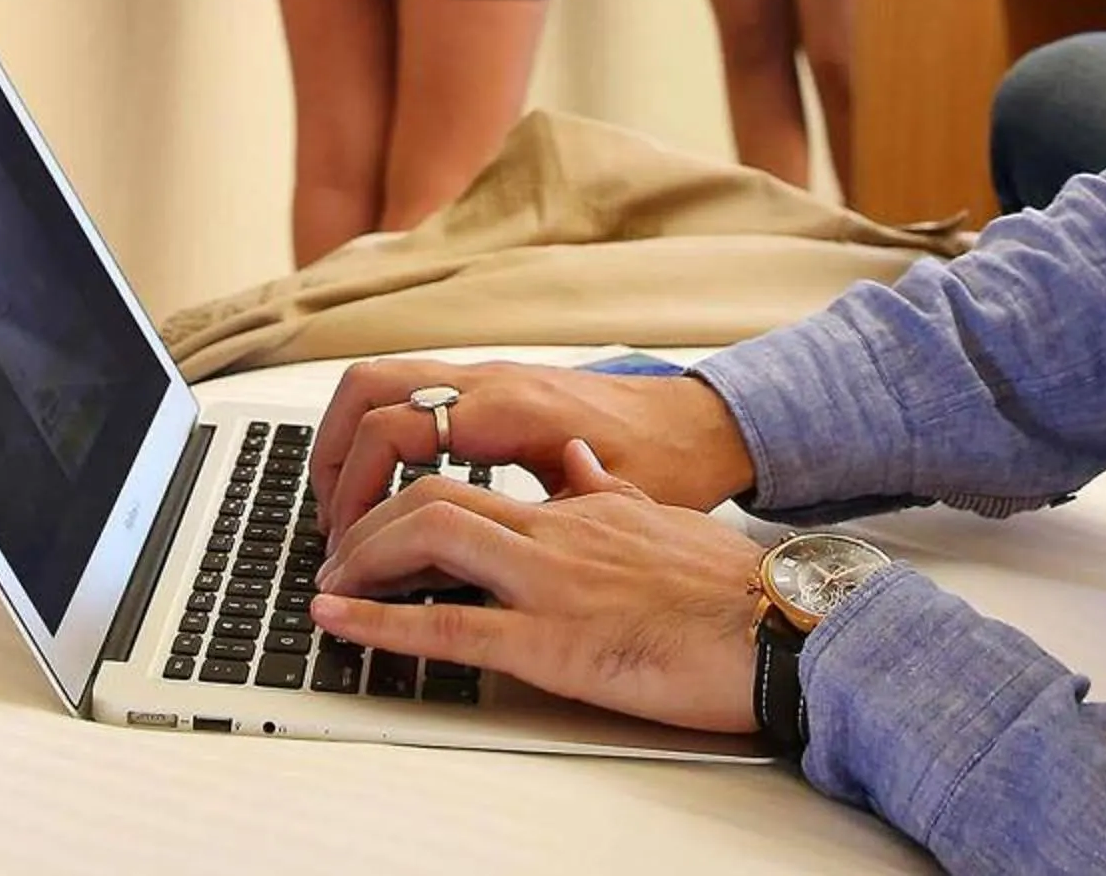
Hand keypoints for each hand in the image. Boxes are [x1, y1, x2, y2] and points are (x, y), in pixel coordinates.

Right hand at [310, 357, 757, 539]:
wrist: (705, 422)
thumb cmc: (668, 461)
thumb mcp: (609, 502)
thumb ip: (542, 520)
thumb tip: (477, 557)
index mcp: (510, 409)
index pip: (392, 429)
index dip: (353, 487)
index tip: (347, 542)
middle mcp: (491, 380)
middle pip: (367, 388)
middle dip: (329, 454)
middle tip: (328, 524)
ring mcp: (489, 378)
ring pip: (383, 384)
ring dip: (349, 442)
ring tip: (346, 511)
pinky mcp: (493, 388)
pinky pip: (412, 395)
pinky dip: (382, 435)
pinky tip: (390, 490)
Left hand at [311, 440, 763, 734]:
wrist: (780, 625)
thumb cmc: (731, 587)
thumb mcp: (661, 518)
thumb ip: (603, 490)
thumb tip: (570, 465)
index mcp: (579, 504)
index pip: (474, 478)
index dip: (411, 496)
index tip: (380, 521)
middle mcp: (555, 529)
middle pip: (431, 493)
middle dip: (367, 520)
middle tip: (335, 553)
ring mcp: (549, 580)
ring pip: (428, 536)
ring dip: (361, 558)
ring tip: (325, 585)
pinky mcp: (552, 641)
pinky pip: (448, 625)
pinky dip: (380, 622)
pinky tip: (339, 625)